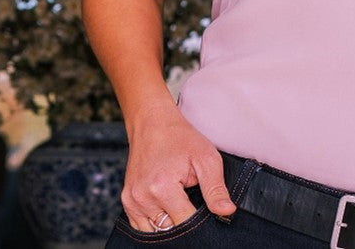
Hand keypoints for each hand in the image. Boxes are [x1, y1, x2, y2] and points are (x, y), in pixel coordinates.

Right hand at [121, 104, 236, 231]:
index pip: (186, 224)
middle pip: (170, 231)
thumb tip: (227, 212)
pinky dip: (155, 223)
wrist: (152, 121)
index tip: (205, 209)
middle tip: (192, 201)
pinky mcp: (126, 200)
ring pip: (155, 232)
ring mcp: (132, 200)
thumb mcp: (206, 157)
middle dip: (184, 222)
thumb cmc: (180, 137)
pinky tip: (166, 207)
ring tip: (178, 202)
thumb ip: (216, 188)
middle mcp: (143, 197)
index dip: (200, 222)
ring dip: (169, 224)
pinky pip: (142, 226)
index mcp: (162, 188)